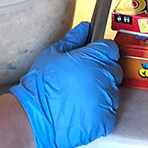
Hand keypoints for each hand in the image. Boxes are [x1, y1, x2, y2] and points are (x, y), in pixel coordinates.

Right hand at [9, 21, 121, 147]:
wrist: (34, 118)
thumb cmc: (40, 86)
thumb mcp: (52, 55)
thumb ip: (73, 39)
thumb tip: (85, 28)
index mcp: (93, 58)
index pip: (110, 49)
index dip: (102, 53)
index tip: (93, 59)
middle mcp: (103, 77)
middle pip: (114, 69)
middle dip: (102, 72)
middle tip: (83, 80)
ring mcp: (106, 99)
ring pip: (113, 92)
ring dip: (102, 93)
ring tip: (80, 98)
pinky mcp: (105, 120)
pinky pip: (111, 113)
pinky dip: (101, 114)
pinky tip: (84, 112)